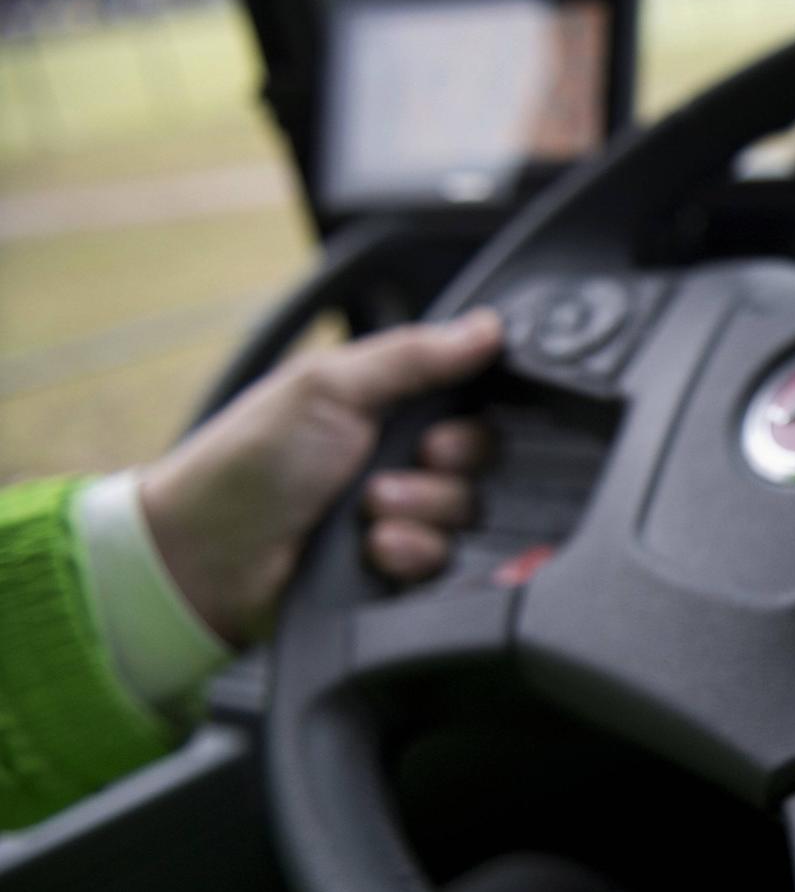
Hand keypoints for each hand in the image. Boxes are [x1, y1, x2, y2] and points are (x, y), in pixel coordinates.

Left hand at [141, 311, 503, 646]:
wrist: (207, 554)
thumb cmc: (251, 459)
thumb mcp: (329, 386)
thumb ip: (415, 355)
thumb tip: (489, 326)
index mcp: (392, 403)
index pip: (473, 402)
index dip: (472, 418)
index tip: (439, 430)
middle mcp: (406, 455)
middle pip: (482, 460)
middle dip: (444, 468)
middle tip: (395, 467)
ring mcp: (406, 513)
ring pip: (467, 512)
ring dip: (419, 510)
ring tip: (365, 510)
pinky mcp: (404, 564)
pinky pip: (447, 560)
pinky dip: (412, 552)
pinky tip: (374, 548)